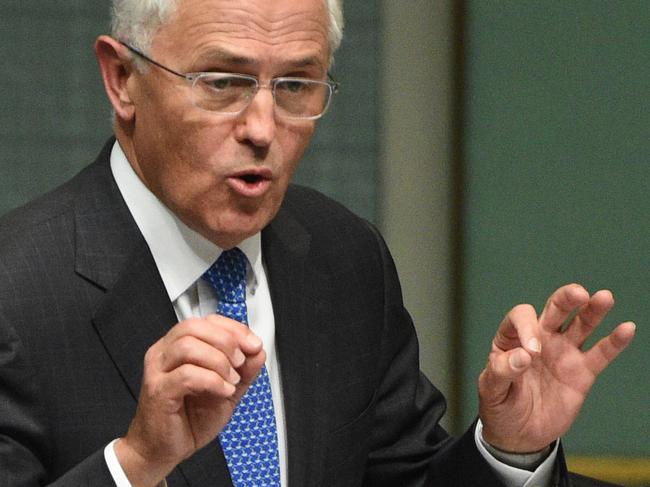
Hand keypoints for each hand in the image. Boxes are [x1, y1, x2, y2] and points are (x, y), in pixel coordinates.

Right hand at [114, 315, 264, 486]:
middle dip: (226, 341)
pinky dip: (212, 381)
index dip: (233, 329)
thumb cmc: (189, 419)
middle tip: (241, 362)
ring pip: (188, 346)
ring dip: (219, 361)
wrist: (164, 450)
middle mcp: (164, 353)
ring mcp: (157, 370)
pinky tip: (223, 391)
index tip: (253, 344)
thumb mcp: (227, 390)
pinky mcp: (158, 390)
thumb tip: (258, 351)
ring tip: (231, 380)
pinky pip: (186, 375)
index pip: (206, 321)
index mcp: (179, 346)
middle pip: (195, 327)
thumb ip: (244, 370)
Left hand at [478, 283, 634, 452]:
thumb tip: (522, 356)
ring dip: (593, 310)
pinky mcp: (582, 372)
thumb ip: (501, 371)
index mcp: (512, 338)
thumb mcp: (490, 390)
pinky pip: (600, 353)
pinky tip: (627, 328)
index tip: (530, 352)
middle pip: (555, 310)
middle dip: (566, 299)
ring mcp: (562, 353)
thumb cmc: (499, 406)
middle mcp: (540, 338)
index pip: (522, 317)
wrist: (518, 435)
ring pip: (581, 325)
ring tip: (604, 297)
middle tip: (579, 294)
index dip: (526, 327)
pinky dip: (614, 341)